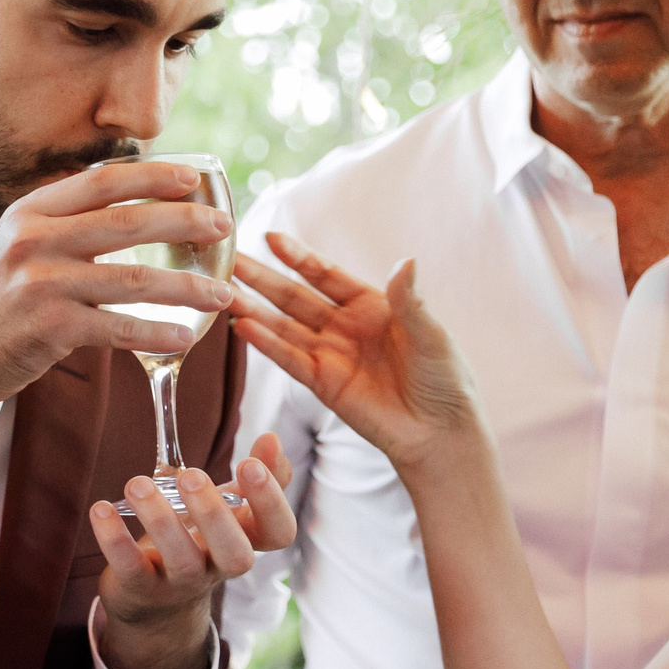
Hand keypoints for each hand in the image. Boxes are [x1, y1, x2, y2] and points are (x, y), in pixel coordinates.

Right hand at [0, 161, 237, 434]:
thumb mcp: (15, 247)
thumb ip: (62, 224)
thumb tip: (131, 204)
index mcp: (28, 213)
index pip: (102, 181)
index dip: (154, 176)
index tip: (193, 178)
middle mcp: (33, 241)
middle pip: (127, 221)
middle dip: (186, 222)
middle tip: (224, 228)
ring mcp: (41, 284)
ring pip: (135, 279)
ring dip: (187, 287)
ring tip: (222, 295)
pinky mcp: (50, 328)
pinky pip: (121, 328)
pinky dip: (158, 332)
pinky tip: (185, 336)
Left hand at [87, 437, 297, 668]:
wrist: (153, 601)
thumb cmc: (197, 541)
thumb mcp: (227, 510)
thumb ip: (256, 476)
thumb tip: (271, 438)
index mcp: (246, 542)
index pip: (279, 533)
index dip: (271, 502)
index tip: (249, 463)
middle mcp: (219, 567)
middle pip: (236, 555)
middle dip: (215, 514)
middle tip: (191, 475)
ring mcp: (181, 583)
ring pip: (181, 560)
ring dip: (160, 519)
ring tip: (137, 484)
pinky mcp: (141, 589)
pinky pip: (130, 568)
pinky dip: (114, 538)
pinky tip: (101, 508)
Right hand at [232, 235, 483, 475]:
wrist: (439, 431)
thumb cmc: (444, 380)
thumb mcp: (430, 333)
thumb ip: (409, 298)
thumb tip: (405, 262)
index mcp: (372, 305)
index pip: (326, 275)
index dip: (298, 256)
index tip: (270, 237)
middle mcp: (344, 326)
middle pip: (295, 296)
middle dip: (262, 277)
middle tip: (229, 260)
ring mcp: (330, 354)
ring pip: (283, 326)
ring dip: (254, 308)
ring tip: (223, 292)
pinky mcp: (321, 384)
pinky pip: (288, 359)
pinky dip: (265, 343)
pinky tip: (242, 326)